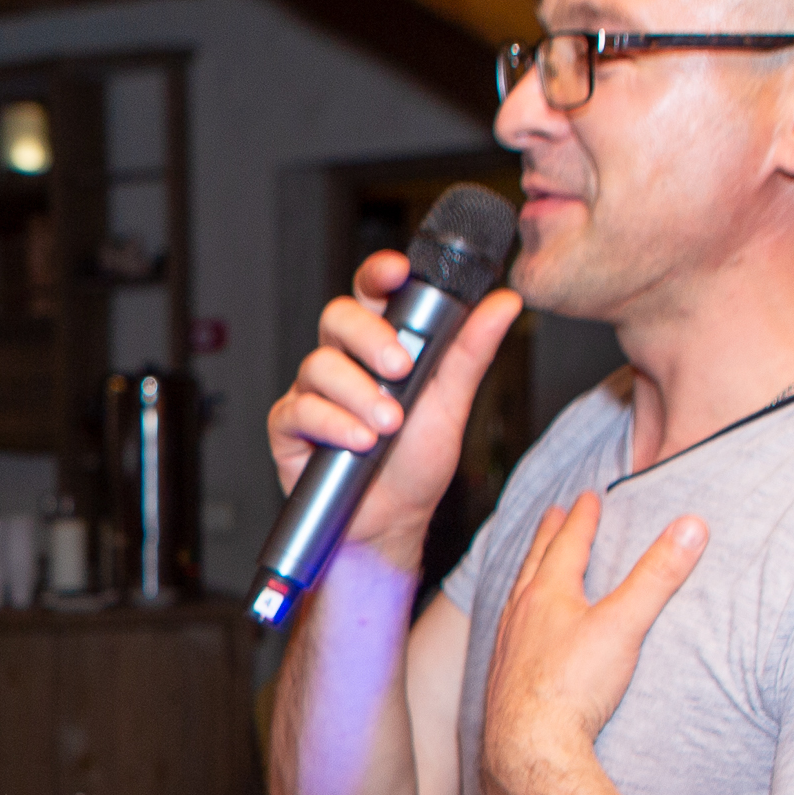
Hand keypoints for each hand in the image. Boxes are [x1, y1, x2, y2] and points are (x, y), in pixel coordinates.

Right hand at [265, 250, 521, 556]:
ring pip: (319, 365)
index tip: (399, 272)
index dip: (380, 274)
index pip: (373, 293)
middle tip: (401, 369)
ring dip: (359, 395)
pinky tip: (359, 443)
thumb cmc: (416, 463)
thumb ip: (471, 351)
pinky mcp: (290, 426)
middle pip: (338, 318)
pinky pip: (300, 410)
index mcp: (379, 344)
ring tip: (387, 427)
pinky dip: (333, 424)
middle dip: (370, 339)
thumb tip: (504, 303)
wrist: (390, 522)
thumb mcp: (452, 404)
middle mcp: (343, 360)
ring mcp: (312, 391)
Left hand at [477, 492, 704, 794]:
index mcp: (547, 595)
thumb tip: (692, 525)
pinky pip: (507, 639)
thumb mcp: (625, 624)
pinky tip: (520, 637)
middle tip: (550, 515)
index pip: (566, 544)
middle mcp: (519, 617)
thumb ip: (658, 576)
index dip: (580, 519)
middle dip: (547, 537)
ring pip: (515, 601)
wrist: (528, 749)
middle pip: (533, 565)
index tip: (587, 497)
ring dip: (527, 578)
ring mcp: (505, 650)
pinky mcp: (502, 684)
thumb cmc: (573, 687)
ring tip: (532, 569)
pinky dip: (517, 622)